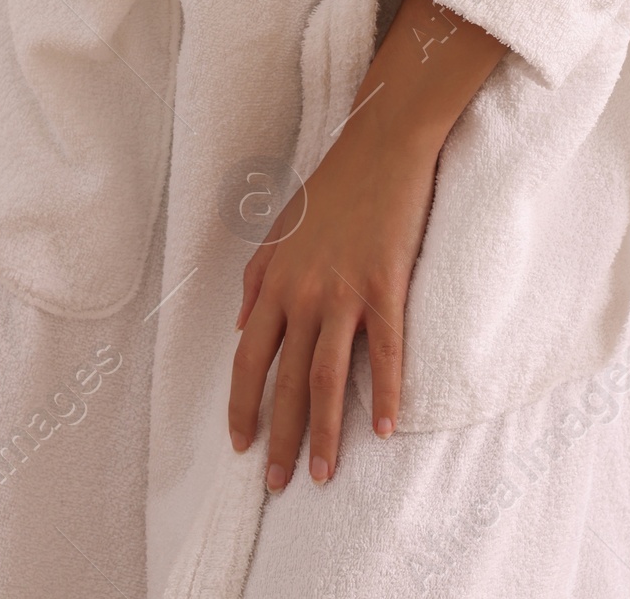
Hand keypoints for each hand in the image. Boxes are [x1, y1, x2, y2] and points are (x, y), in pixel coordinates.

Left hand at [228, 0, 504, 485]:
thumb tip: (241, 326)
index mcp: (274, 281)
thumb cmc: (333, 185)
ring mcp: (343, 290)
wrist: (381, 144)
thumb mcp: (280, 228)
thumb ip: (257, 277)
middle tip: (278, 485)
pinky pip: (384, 351)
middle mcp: (302, 292)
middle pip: (285, 380)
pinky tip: (388, 429)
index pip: (248, 359)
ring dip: (324, 432)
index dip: (242, 406)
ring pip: (327, 377)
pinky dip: (386, 393)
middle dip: (279, 438)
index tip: (241, 445)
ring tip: (322, 474)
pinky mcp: (384, 284)